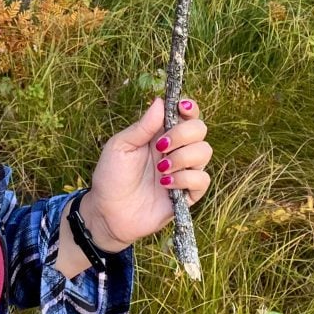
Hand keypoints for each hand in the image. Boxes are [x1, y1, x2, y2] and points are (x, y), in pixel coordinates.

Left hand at [82, 97, 211, 250]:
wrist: (108, 213)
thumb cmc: (111, 177)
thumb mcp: (120, 146)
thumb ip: (143, 126)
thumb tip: (160, 101)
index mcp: (160, 134)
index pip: (186, 114)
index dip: (189, 108)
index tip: (182, 107)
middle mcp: (176, 150)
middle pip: (200, 129)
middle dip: (184, 134)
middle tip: (161, 147)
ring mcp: (183, 171)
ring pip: (205, 152)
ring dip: (183, 157)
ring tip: (161, 170)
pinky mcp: (187, 194)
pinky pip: (202, 180)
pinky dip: (185, 179)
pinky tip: (165, 184)